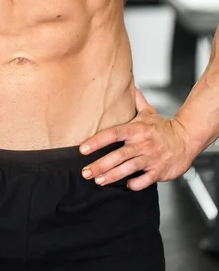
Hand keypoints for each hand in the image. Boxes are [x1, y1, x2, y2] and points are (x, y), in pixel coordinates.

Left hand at [79, 89, 193, 190]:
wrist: (187, 139)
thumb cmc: (164, 128)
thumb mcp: (149, 112)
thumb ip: (136, 101)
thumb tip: (129, 84)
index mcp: (136, 129)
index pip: (113, 134)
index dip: (97, 141)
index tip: (83, 149)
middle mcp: (142, 143)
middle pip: (118, 155)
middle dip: (100, 165)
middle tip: (85, 172)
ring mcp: (151, 158)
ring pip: (129, 168)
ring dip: (112, 176)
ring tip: (98, 180)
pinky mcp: (159, 171)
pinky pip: (145, 180)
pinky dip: (135, 184)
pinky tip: (126, 186)